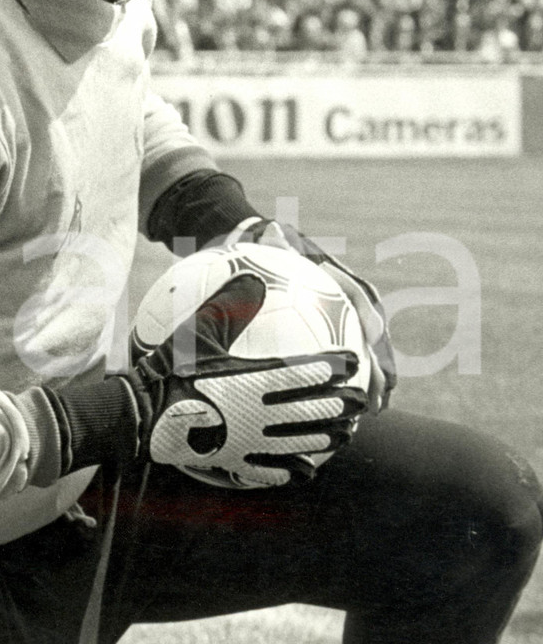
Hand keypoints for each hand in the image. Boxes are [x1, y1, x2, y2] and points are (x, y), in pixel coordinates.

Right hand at [124, 274, 367, 487]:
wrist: (142, 416)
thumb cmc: (168, 369)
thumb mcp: (197, 328)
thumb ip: (230, 303)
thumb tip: (253, 275)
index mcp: (254, 380)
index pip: (306, 373)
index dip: (333, 368)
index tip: (353, 363)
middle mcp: (260, 413)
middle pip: (311, 411)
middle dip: (340, 406)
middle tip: (361, 403)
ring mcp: (249, 441)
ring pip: (299, 443)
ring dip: (326, 439)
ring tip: (346, 438)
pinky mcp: (234, 460)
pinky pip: (270, 469)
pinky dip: (292, 471)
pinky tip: (306, 472)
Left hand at [222, 218, 396, 412]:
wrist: (261, 249)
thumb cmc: (263, 248)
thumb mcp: (269, 244)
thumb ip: (275, 243)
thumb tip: (272, 228)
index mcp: (338, 280)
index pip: (361, 300)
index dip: (371, 323)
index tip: (375, 342)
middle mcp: (347, 303)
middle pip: (370, 335)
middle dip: (379, 364)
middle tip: (381, 395)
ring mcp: (342, 320)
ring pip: (362, 354)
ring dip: (370, 381)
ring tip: (372, 411)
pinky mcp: (331, 337)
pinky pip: (340, 364)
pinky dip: (343, 387)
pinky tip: (338, 415)